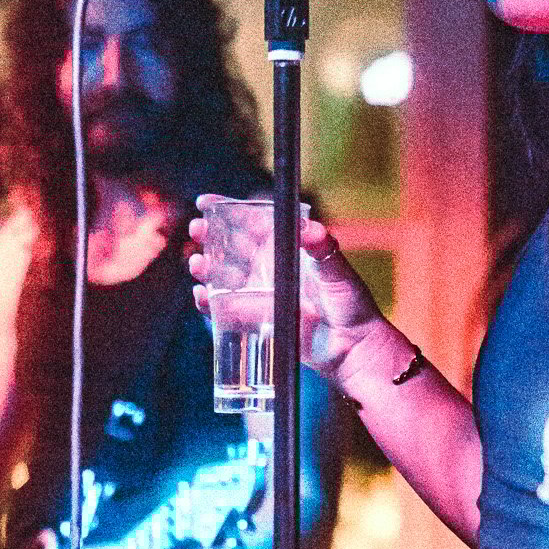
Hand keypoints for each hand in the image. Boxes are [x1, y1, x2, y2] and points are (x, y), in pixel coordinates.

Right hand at [188, 205, 382, 388]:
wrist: (352, 347)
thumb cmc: (351, 305)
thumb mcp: (338, 272)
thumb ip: (324, 249)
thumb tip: (310, 229)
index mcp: (288, 248)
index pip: (254, 222)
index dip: (229, 210)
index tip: (206, 201)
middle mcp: (271, 268)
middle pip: (232, 247)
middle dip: (210, 236)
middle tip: (196, 230)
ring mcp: (261, 294)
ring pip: (225, 276)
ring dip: (207, 268)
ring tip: (196, 264)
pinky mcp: (257, 320)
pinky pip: (226, 309)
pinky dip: (210, 303)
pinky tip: (201, 296)